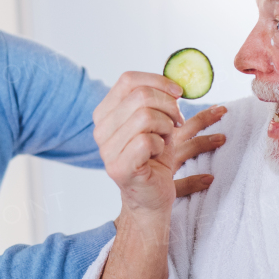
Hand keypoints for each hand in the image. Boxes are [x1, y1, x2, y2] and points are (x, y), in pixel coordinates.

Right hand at [93, 72, 225, 216]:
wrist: (153, 198)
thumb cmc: (155, 159)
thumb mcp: (157, 122)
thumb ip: (157, 100)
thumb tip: (176, 84)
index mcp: (105, 113)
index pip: (128, 80)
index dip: (158, 81)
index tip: (178, 93)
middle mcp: (100, 129)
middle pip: (140, 96)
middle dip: (168, 106)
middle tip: (177, 122)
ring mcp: (106, 149)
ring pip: (145, 116)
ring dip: (165, 127)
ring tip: (164, 141)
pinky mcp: (118, 167)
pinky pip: (146, 141)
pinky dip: (160, 146)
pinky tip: (157, 157)